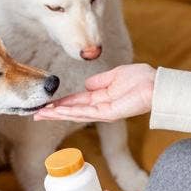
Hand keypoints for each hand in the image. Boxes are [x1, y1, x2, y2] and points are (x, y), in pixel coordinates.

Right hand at [34, 64, 155, 121]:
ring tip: (41, 115)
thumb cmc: (139, 79)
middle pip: (72, 110)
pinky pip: (86, 113)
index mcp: (100, 97)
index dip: (61, 103)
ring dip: (58, 114)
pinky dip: (71, 112)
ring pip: (75, 114)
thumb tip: (86, 84)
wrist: (155, 84)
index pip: (76, 102)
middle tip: (36, 114)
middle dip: (54, 112)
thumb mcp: (114, 75)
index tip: (47, 104)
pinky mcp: (108, 113)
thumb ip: (99, 81)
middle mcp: (99, 106)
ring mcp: (103, 111)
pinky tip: (58, 112)